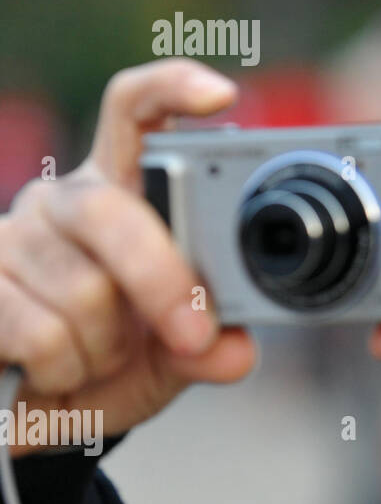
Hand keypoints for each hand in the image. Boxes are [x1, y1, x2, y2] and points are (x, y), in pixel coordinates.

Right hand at [0, 58, 257, 456]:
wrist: (34, 414)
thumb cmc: (109, 363)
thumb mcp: (171, 357)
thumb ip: (209, 346)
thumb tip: (235, 349)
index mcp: (123, 192)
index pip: (137, 113)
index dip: (173, 90)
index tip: (222, 95)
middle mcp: (64, 201)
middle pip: (112, 211)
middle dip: (163, 282)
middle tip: (192, 335)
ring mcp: (11, 239)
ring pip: (84, 290)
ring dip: (108, 348)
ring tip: (99, 358)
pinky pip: (40, 333)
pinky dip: (64, 369)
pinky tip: (55, 373)